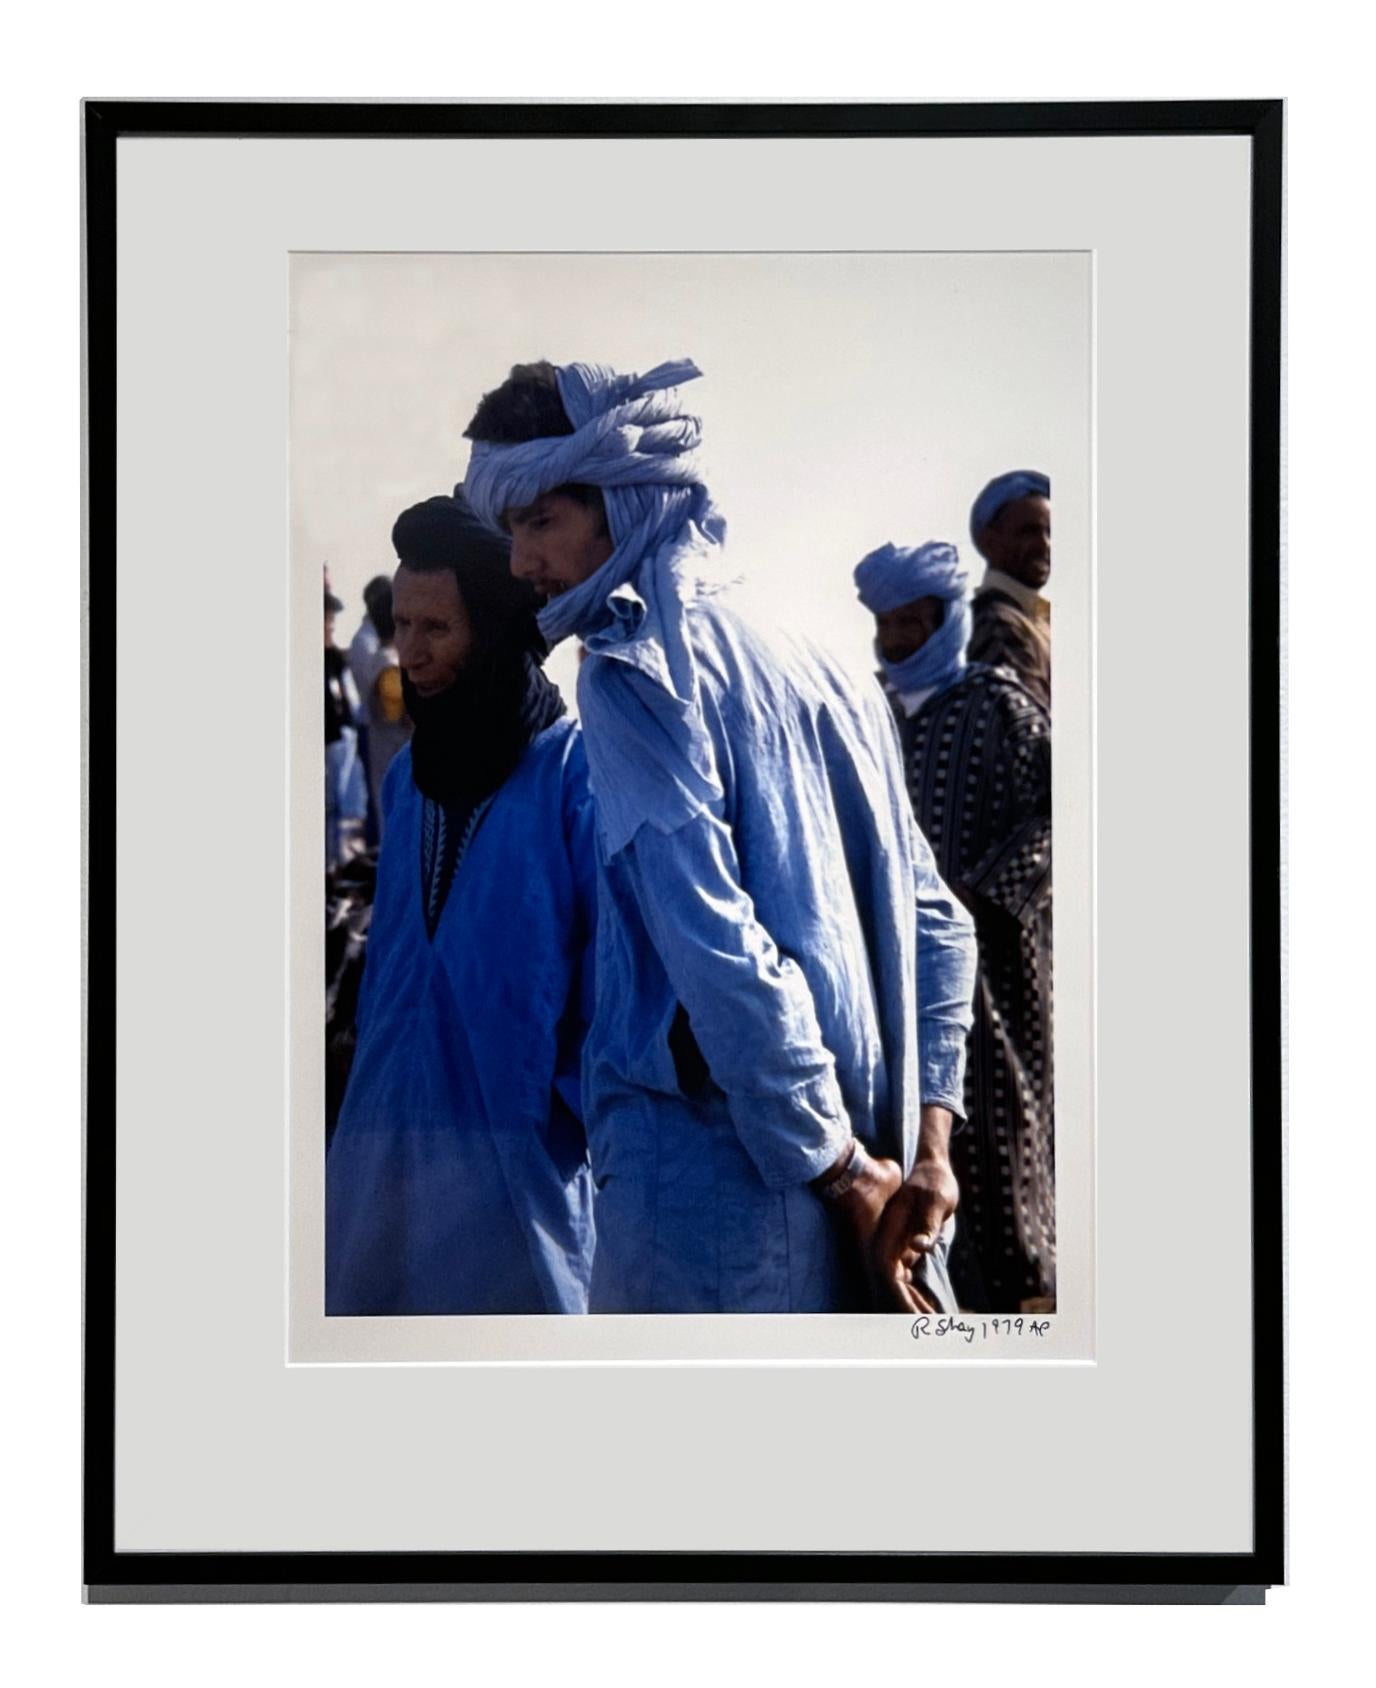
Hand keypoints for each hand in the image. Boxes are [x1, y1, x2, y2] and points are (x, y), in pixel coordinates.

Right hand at [871, 1156, 959, 1313]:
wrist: (927, 1167)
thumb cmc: (932, 1181)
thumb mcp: (934, 1198)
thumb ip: (927, 1222)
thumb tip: (920, 1247)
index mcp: (889, 1233)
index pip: (889, 1277)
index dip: (902, 1301)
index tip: (920, 1320)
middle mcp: (886, 1245)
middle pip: (891, 1288)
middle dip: (909, 1311)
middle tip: (932, 1329)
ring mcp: (892, 1248)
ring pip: (898, 1286)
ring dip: (913, 1306)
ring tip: (933, 1323)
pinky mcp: (900, 1248)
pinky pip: (904, 1279)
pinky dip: (915, 1295)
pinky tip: (928, 1307)